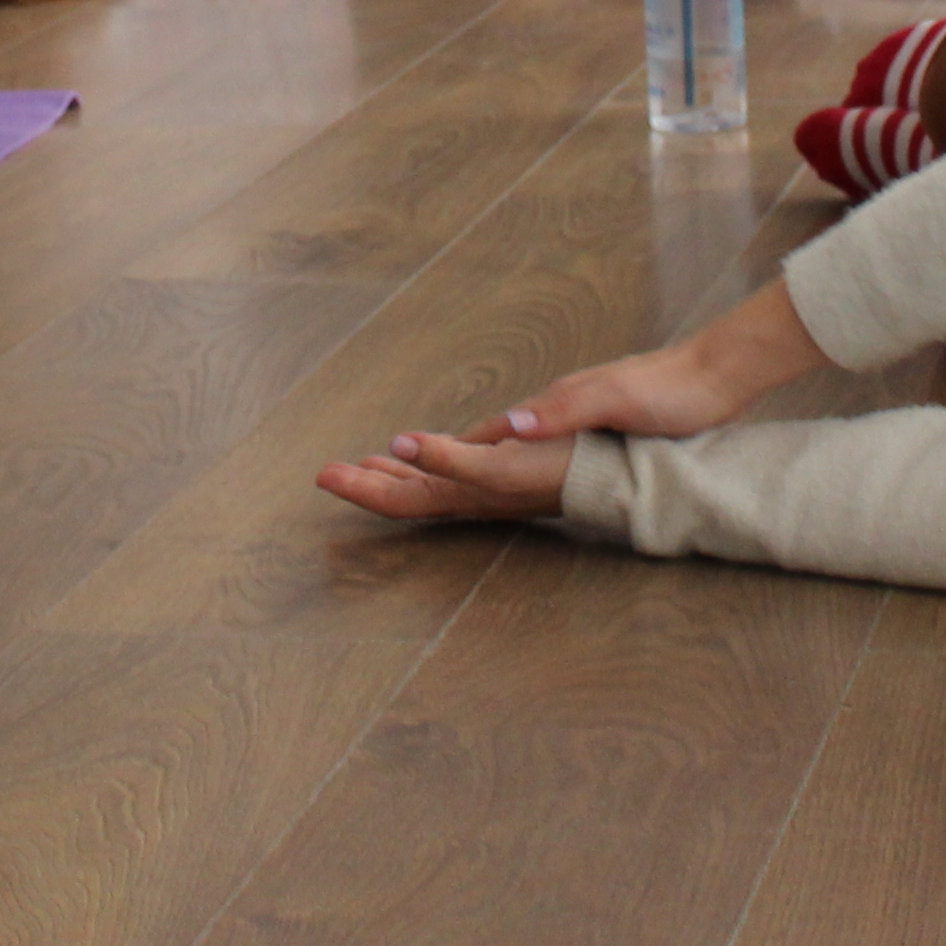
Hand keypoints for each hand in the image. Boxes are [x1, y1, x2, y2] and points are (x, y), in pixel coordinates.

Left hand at [316, 426, 573, 523]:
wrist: (621, 474)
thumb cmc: (562, 468)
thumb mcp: (499, 466)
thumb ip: (449, 459)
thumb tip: (399, 446)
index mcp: (462, 493)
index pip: (399, 500)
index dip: (360, 490)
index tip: (324, 476)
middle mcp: (471, 494)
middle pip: (406, 496)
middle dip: (365, 483)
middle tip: (327, 472)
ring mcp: (488, 484)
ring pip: (427, 484)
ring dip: (391, 474)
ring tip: (363, 463)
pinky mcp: (507, 468)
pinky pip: (453, 467)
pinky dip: (426, 457)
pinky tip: (422, 447)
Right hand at [449, 280, 828, 451]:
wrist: (719, 371)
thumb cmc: (673, 391)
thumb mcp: (618, 400)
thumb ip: (564, 411)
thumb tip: (509, 426)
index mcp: (558, 402)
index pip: (492, 433)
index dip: (451, 450)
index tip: (406, 463)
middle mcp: (562, 404)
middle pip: (499, 434)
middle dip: (458, 451)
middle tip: (416, 468)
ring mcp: (582, 410)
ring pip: (523, 437)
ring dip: (489, 452)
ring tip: (462, 468)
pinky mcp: (605, 421)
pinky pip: (549, 441)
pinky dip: (524, 453)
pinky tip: (530, 461)